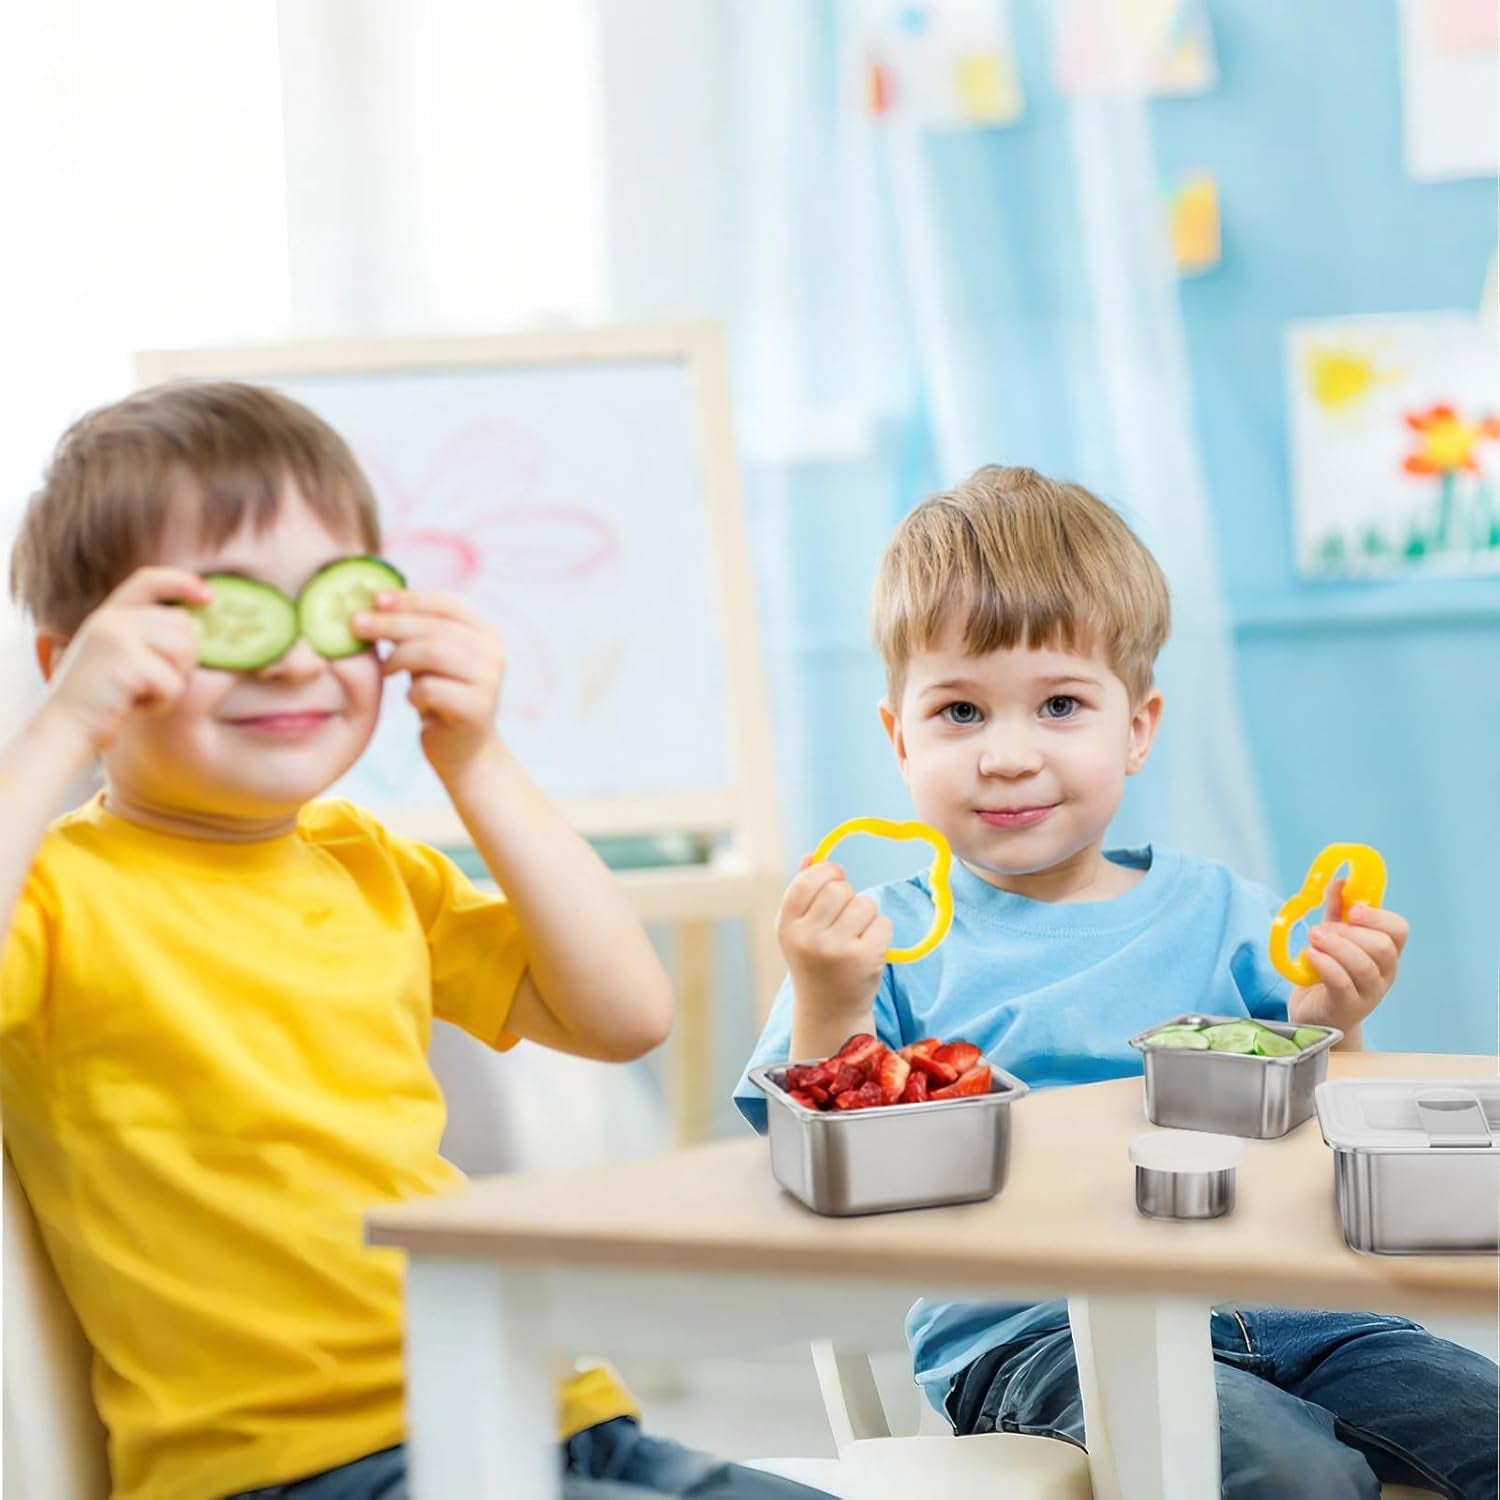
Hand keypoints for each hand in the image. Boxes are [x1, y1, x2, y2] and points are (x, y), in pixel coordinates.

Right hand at [41, 567, 207, 756]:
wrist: (62, 730)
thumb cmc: (100, 701)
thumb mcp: (117, 657)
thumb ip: (146, 635)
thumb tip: (198, 626)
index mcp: (108, 615)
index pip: (150, 580)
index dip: (183, 583)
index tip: (208, 597)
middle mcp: (111, 619)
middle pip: (183, 625)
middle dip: (183, 659)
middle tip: (151, 683)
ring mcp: (118, 637)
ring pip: (184, 651)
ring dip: (174, 682)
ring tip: (141, 693)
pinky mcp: (127, 662)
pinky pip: (173, 682)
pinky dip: (163, 702)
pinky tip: (134, 705)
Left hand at [353, 589, 504, 781]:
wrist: (464, 751)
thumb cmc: (441, 697)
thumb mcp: (430, 658)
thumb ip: (416, 630)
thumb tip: (374, 600)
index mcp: (485, 633)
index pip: (447, 603)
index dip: (409, 598)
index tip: (374, 598)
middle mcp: (493, 652)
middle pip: (435, 627)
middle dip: (392, 623)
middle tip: (357, 625)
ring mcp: (489, 680)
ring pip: (433, 653)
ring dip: (399, 658)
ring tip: (386, 670)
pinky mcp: (477, 708)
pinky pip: (430, 688)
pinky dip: (412, 693)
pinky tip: (413, 701)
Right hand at [776, 857, 892, 1020]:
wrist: (829, 1011)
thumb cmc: (814, 961)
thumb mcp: (799, 929)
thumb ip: (802, 891)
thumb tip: (812, 855)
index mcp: (787, 926)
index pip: (806, 881)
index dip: (826, 871)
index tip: (836, 877)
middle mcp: (807, 938)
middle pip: (839, 889)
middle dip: (848, 895)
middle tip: (846, 916)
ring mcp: (836, 950)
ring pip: (864, 904)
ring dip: (867, 914)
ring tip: (856, 935)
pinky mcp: (864, 959)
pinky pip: (883, 923)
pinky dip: (881, 931)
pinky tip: (869, 948)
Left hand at [1288, 876, 1409, 1037]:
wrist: (1315, 1015)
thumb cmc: (1328, 973)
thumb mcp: (1334, 938)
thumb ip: (1337, 911)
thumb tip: (1338, 881)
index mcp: (1384, 952)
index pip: (1399, 930)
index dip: (1378, 916)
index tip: (1353, 909)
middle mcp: (1383, 974)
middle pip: (1383, 948)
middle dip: (1350, 932)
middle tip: (1320, 928)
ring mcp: (1368, 993)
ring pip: (1364, 967)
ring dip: (1337, 947)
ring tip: (1313, 938)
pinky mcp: (1347, 1008)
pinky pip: (1343, 985)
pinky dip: (1327, 966)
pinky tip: (1311, 956)